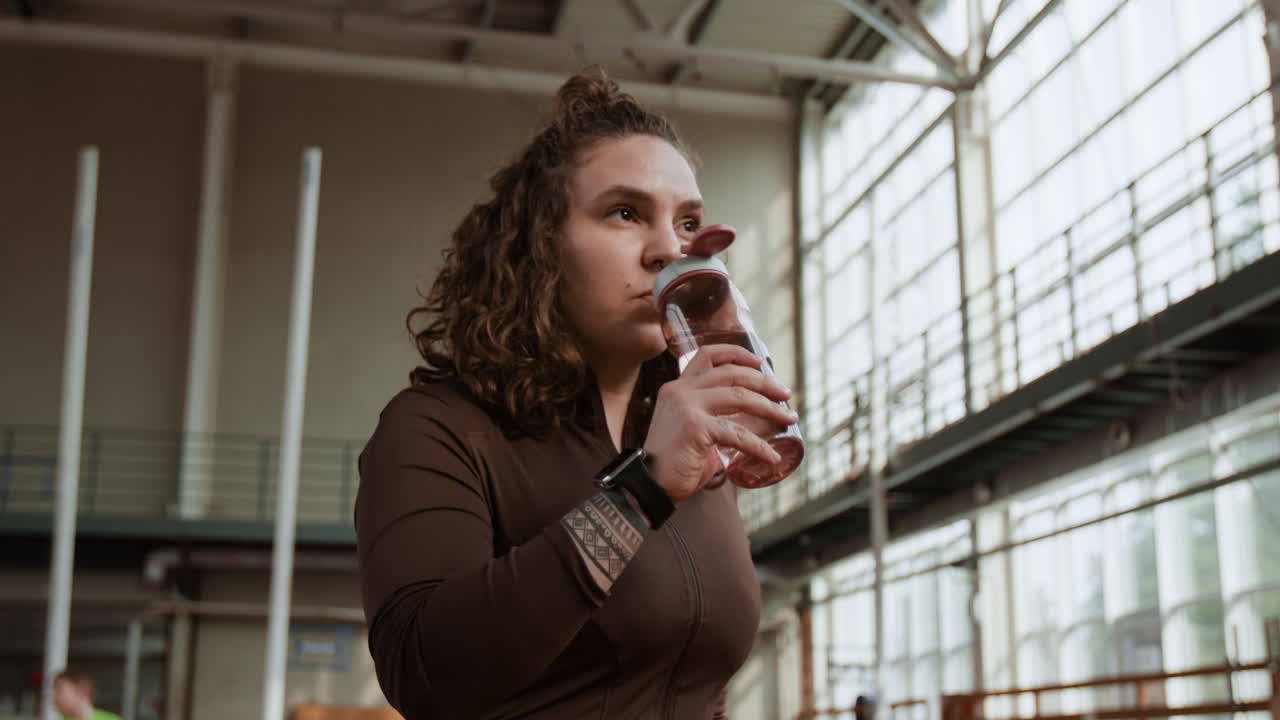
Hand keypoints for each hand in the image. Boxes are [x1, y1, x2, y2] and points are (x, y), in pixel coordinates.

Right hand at [643, 344, 796, 501]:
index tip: (759, 363)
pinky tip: (771, 456)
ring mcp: (687, 406)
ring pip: (739, 396)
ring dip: (770, 407)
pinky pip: (737, 433)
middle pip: (732, 373)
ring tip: (789, 418)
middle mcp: (681, 390)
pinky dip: (759, 445)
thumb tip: (751, 421)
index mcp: (677, 387)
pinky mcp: (695, 428)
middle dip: (765, 382)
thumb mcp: (692, 428)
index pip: (708, 354)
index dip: (737, 354)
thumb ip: (714, 417)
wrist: (650, 485)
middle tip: (785, 394)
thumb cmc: (673, 462)